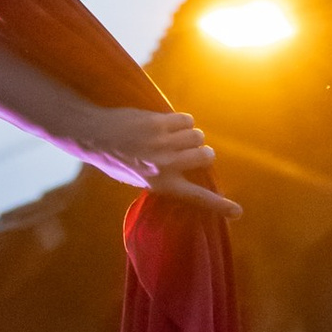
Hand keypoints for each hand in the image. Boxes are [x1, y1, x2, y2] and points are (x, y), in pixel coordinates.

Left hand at [69, 104, 239, 217]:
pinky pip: (186, 120)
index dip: (218, 205)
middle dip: (203, 152)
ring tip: (174, 136)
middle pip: (206, 157)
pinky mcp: (159, 123)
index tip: (236, 212)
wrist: (95, 136)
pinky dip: (182, 120)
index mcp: (161, 185)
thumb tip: (191, 170)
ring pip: (198, 136)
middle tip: (190, 151)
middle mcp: (165, 166)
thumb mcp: (140, 178)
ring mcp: (162, 144)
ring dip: (191, 134)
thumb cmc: (116, 159)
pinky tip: (168, 123)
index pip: (196, 197)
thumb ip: (166, 176)